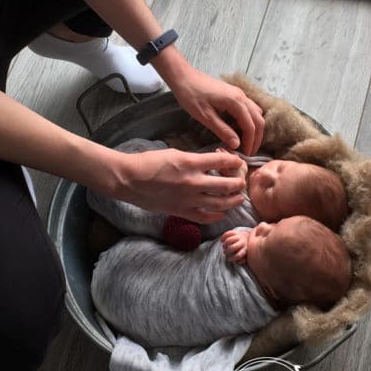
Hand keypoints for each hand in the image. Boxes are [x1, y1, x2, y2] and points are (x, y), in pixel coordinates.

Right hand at [112, 146, 247, 223]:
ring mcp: (188, 199)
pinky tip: (221, 213)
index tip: (238, 161)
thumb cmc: (148, 162)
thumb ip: (195, 160)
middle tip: (241, 182)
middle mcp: (193, 182)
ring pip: (220, 203)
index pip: (223, 161)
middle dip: (238, 183)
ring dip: (233, 200)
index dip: (234, 160)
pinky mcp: (181, 211)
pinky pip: (204, 217)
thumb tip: (210, 164)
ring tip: (238, 198)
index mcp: (191, 163)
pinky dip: (216, 216)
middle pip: (227, 184)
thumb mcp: (175, 153)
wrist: (129, 178)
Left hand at [166, 65, 264, 155]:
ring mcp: (238, 93)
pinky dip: (247, 120)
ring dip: (253, 128)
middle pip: (258, 120)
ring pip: (255, 113)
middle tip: (248, 152)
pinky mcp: (233, 93)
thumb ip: (222, 130)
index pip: (251, 127)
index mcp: (236, 102)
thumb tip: (236, 144)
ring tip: (244, 142)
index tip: (245, 155)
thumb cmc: (191, 94)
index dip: (250, 143)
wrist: (183, 76)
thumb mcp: (205, 116)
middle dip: (256, 138)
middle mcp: (241, 96)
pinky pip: (248, 108)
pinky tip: (237, 128)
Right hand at [221, 228, 249, 263]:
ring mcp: (239, 236)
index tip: (229, 259)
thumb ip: (242, 260)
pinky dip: (223, 237)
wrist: (249, 237)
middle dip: (227, 251)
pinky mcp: (236, 232)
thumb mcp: (245, 255)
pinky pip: (227, 233)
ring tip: (224, 246)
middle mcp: (243, 242)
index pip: (238, 255)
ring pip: (229, 240)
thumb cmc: (244, 249)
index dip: (232, 258)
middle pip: (232, 248)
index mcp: (245, 249)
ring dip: (224, 244)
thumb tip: (237, 262)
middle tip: (225, 252)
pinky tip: (222, 240)